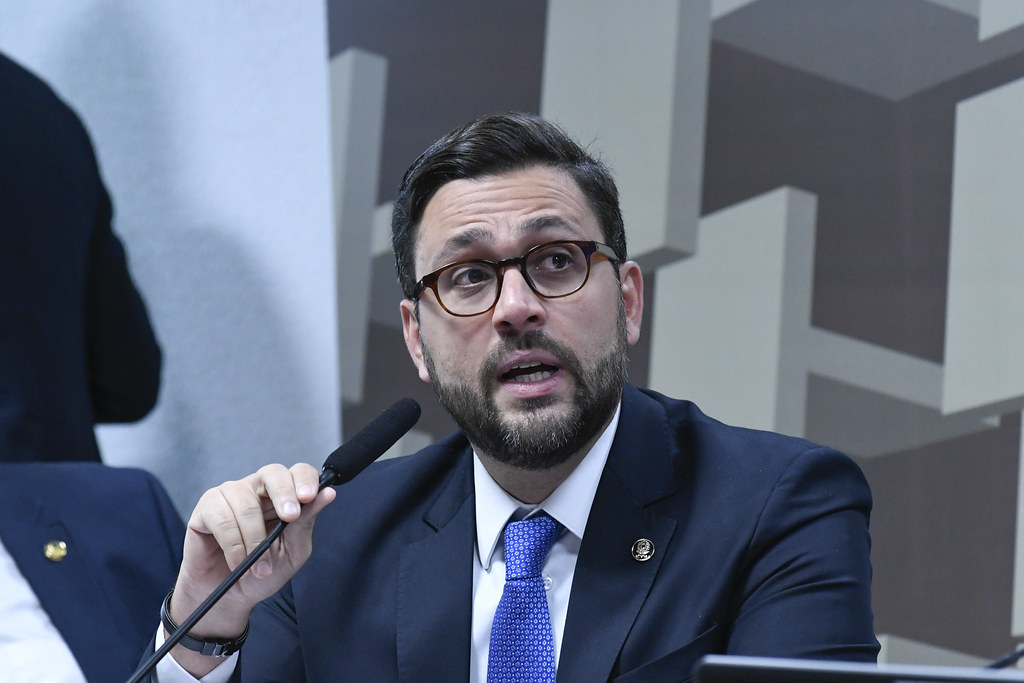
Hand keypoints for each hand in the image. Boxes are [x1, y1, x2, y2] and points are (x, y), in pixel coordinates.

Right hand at [167, 463, 335, 674]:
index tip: (309, 497)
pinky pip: (221, 515)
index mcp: (283, 495)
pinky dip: (233, 544)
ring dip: (255, 538)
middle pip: (273, 472)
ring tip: (258, 566)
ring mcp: (230, 495)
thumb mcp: (293, 551)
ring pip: (246, 501)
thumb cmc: (263, 572)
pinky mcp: (206, 508)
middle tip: (290, 517)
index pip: (298, 472)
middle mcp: (257, 489)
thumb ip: (306, 522)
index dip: (305, 479)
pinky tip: (238, 562)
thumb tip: (328, 493)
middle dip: (284, 493)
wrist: (230, 598)